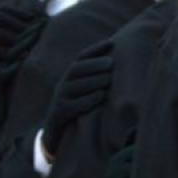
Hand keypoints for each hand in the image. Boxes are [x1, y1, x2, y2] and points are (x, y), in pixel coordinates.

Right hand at [41, 40, 113, 159]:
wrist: (56, 135)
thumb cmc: (78, 109)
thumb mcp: (85, 92)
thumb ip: (97, 78)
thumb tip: (121, 64)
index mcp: (70, 76)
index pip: (80, 58)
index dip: (95, 50)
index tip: (112, 43)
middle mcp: (62, 85)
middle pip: (76, 70)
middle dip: (94, 64)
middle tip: (111, 63)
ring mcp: (59, 99)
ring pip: (73, 86)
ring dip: (92, 81)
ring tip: (109, 79)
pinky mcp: (59, 114)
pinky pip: (71, 106)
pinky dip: (87, 100)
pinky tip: (101, 96)